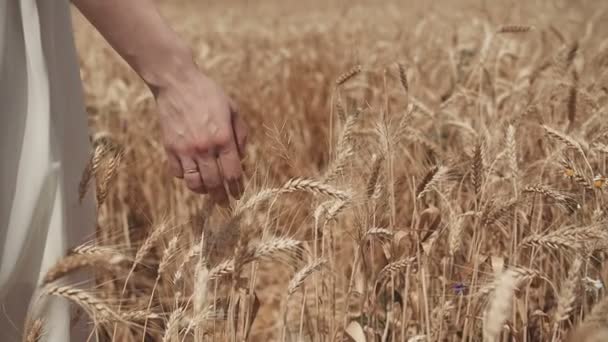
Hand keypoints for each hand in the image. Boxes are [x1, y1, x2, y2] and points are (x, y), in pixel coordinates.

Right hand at [155, 70, 246, 203]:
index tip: (238, 194)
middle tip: (225, 203)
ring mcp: (185, 150)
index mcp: (223, 138)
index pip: (233, 173)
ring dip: (203, 192)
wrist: (176, 83)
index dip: (237, 187)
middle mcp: (204, 148)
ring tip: (209, 193)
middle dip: (221, 197)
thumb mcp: (233, 109)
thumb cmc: (208, 94)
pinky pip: (178, 173)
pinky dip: (186, 178)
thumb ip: (241, 134)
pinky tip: (192, 175)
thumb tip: (242, 157)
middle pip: (215, 183)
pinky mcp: (170, 149)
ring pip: (194, 183)